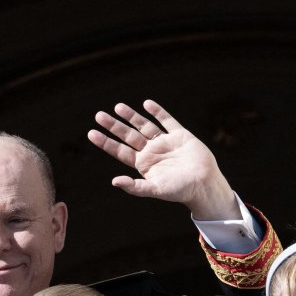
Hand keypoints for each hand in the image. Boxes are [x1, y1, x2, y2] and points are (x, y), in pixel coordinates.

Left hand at [87, 99, 238, 219]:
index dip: (106, 142)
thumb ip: (134, 187)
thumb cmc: (179, 191)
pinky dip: (158, 112)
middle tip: (99, 115)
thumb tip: (114, 181)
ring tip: (117, 106)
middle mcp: (151, 152)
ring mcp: (165, 142)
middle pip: (128, 136)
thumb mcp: (154, 190)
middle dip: (114, 126)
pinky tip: (147, 104)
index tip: (91, 133)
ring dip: (131, 116)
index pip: (120, 151)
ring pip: (144, 126)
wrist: (204, 184)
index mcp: (143, 165)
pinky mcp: (180, 136)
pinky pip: (167, 121)